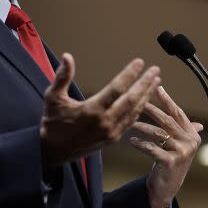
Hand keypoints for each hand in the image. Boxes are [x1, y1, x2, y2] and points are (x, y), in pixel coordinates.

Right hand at [40, 54, 160, 166]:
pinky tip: (145, 99)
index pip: (116, 88)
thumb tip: (67, 56)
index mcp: (91, 110)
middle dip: (145, 83)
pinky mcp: (113, 139)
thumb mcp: (52, 98)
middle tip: (155, 70)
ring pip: (134, 111)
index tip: (139, 62)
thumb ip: (62, 77)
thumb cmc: (52, 122)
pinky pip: (131, 121)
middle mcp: (104, 122)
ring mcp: (111, 132)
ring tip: (156, 81)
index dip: (129, 74)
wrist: (52, 152)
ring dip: (146, 95)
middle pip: (131, 99)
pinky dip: (139, 109)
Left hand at [128, 86, 202, 207]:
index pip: (178, 113)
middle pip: (167, 120)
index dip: (167, 100)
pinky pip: (151, 147)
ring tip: (130, 123)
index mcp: (193, 135)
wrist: (167, 187)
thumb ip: (182, 130)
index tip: (157, 87)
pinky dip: (140, 143)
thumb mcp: (178, 145)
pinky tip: (131, 141)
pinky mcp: (170, 161)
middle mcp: (190, 142)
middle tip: (138, 101)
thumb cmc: (170, 162)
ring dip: (141, 126)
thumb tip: (188, 116)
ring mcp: (181, 152)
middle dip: (151, 109)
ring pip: (158, 133)